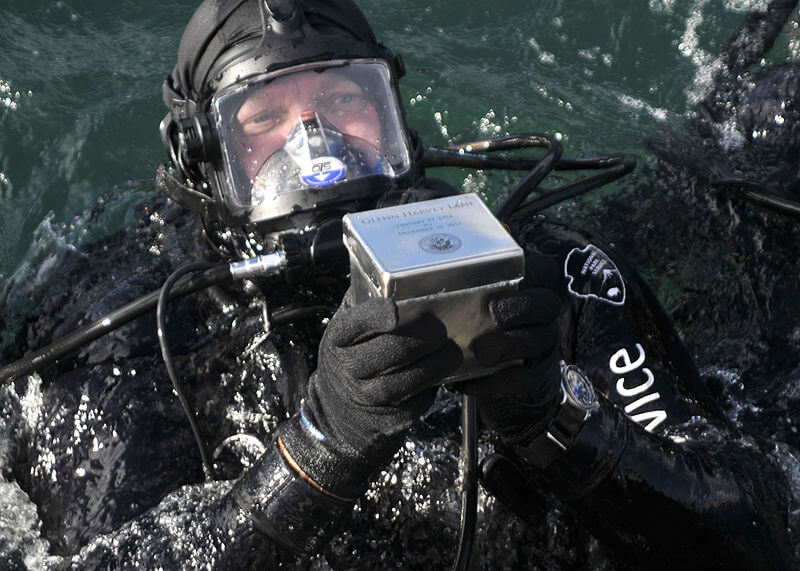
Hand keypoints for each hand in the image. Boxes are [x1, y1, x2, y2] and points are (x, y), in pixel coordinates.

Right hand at [279, 292, 461, 497]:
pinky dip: (431, 388)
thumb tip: (402, 276)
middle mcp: (346, 369)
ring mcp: (364, 398)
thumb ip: (365, 307)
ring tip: (451, 352)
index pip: (355, 324)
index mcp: (337, 339)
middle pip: (385, 352)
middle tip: (440, 329)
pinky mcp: (385, 419)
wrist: (337, 414)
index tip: (398, 309)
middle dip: (419, 339)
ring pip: (400, 383)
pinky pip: (413, 403)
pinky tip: (441, 374)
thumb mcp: (347, 333)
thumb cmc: (351, 359)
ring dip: (433, 366)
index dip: (376, 315)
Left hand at [461, 250, 563, 441]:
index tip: (507, 273)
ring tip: (478, 351)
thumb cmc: (475, 333)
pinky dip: (494, 382)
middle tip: (492, 313)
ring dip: (507, 344)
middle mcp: (542, 318)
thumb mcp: (470, 309)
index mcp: (528, 292)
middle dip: (518, 306)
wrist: (494, 381)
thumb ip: (460, 294)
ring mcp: (544, 348)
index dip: (533, 269)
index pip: (544, 271)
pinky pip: (524, 378)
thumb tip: (418, 286)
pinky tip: (467, 382)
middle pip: (548, 303)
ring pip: (541, 339)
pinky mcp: (538, 378)